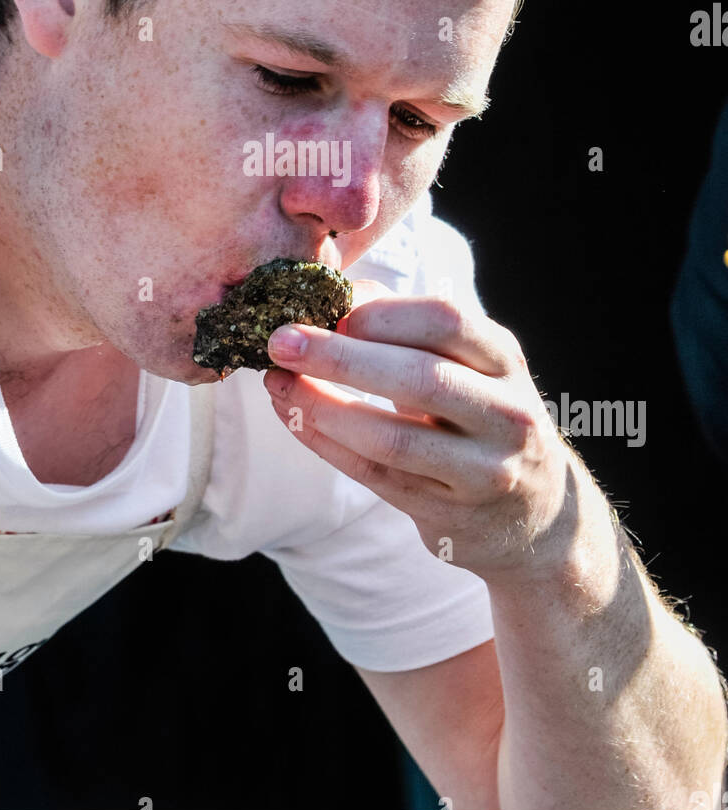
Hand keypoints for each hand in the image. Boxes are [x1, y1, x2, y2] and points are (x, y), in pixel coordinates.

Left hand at [262, 281, 577, 583]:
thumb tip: (340, 295)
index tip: (332, 310)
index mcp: (504, 360)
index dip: (383, 313)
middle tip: (280, 341)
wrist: (532, 514)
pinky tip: (294, 418)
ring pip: (390, 438)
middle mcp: (505, 415)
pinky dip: (326, 444)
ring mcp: (482, 471)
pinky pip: (375, 477)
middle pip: (418, 378)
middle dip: (339, 358)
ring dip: (321, 407)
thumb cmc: (480, 416)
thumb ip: (409, 328)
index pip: (446, 321)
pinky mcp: (448, 514)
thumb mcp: (468, 365)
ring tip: (277, 384)